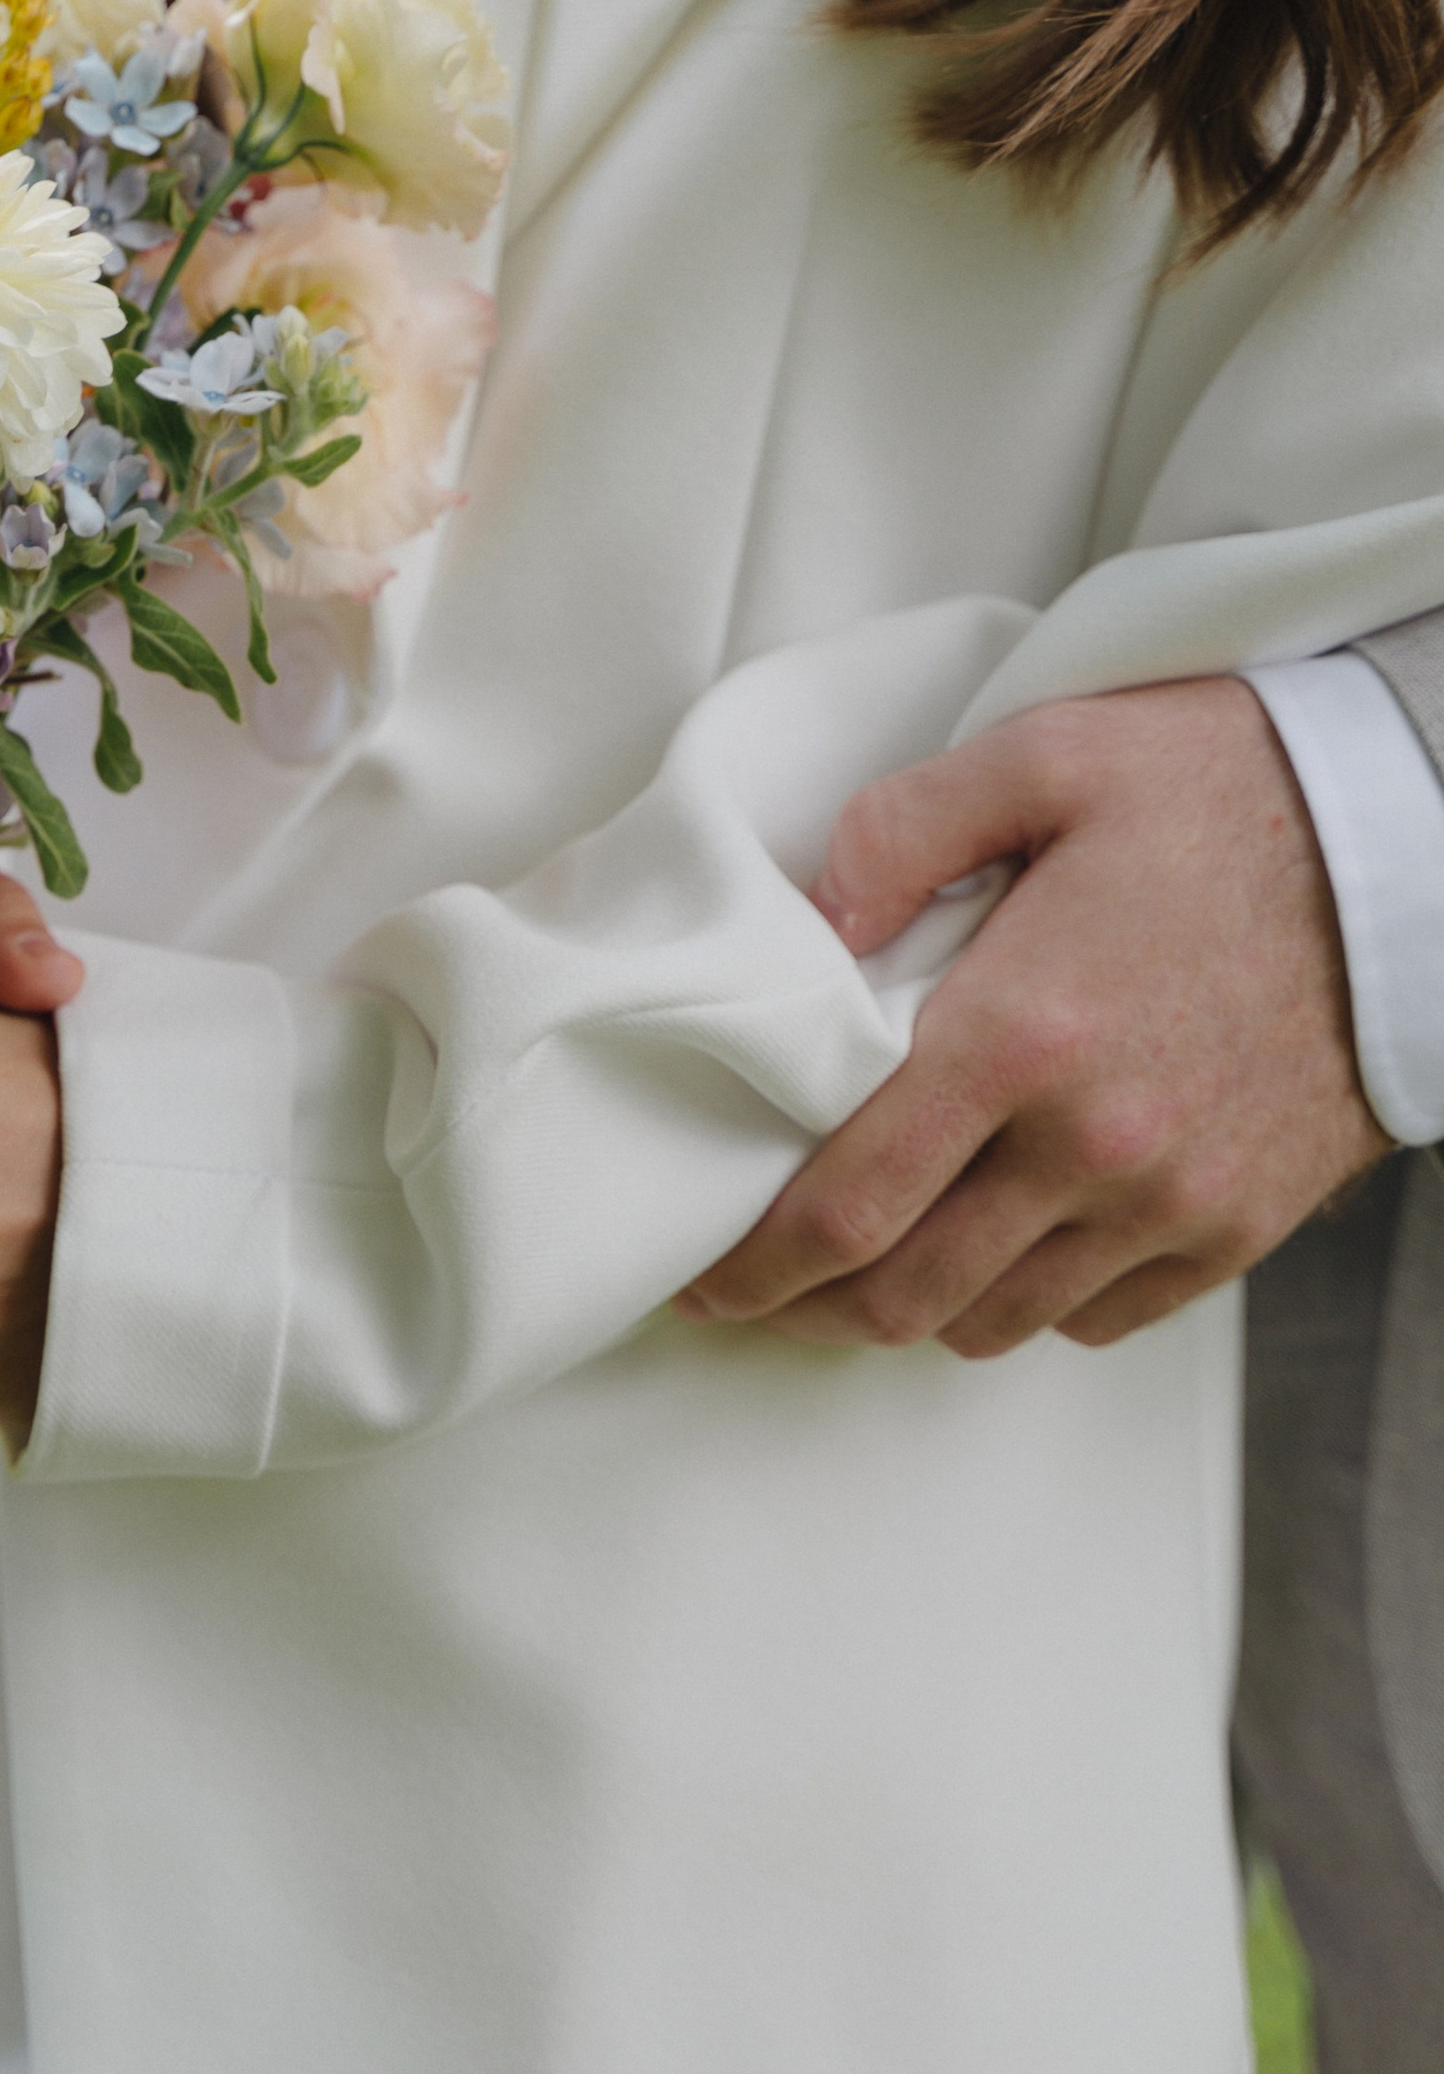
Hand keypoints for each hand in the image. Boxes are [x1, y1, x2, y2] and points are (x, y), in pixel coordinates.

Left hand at [674, 677, 1389, 1359]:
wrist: (1411, 843)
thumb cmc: (1223, 785)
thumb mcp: (1043, 753)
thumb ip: (898, 831)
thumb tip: (806, 922)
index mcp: (1021, 1034)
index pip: (846, 1199)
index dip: (752, 1261)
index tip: (701, 1277)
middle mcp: (1094, 1145)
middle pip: (906, 1292)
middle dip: (808, 1308)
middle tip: (756, 1289)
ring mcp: (1174, 1201)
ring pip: (995, 1320)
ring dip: (910, 1313)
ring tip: (861, 1271)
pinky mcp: (1238, 1226)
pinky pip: (1097, 1317)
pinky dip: (1025, 1304)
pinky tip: (989, 1249)